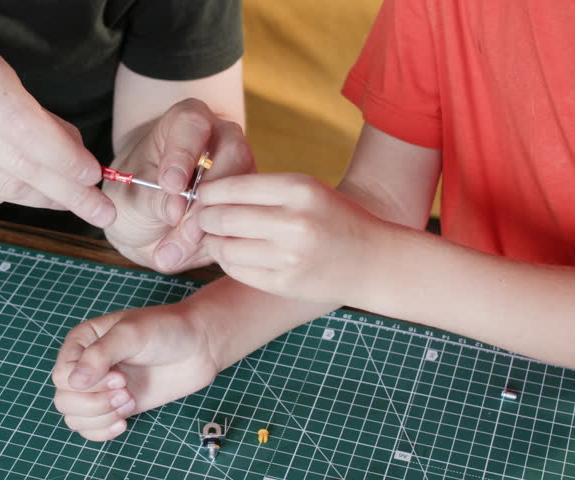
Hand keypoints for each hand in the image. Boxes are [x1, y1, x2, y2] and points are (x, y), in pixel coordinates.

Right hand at [0, 47, 114, 226]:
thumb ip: (38, 119)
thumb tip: (81, 160)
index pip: (25, 125)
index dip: (63, 156)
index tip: (92, 175)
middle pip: (18, 163)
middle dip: (68, 191)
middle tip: (101, 210)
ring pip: (3, 188)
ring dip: (43, 198)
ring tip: (67, 199)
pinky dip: (9, 197)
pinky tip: (19, 189)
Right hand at [51, 303, 218, 440]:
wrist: (198, 346)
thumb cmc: (166, 329)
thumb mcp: (131, 333)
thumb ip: (100, 354)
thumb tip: (74, 382)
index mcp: (83, 341)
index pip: (62, 375)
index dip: (88, 383)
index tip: (120, 376)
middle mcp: (87, 365)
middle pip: (65, 399)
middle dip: (95, 402)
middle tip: (127, 390)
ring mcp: (100, 388)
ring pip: (75, 417)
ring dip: (101, 417)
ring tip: (130, 401)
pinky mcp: (115, 405)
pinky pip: (91, 428)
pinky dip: (102, 431)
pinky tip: (123, 422)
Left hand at [103, 99, 253, 272]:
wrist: (145, 224)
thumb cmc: (135, 195)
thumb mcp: (129, 195)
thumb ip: (150, 197)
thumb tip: (175, 209)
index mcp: (187, 123)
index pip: (193, 123)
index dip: (184, 152)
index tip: (170, 184)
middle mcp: (222, 141)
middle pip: (232, 154)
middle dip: (204, 195)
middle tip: (176, 222)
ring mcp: (241, 174)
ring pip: (243, 192)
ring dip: (210, 224)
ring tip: (174, 248)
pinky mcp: (249, 206)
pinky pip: (245, 223)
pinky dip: (218, 243)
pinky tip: (190, 255)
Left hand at [195, 173, 382, 303]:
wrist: (374, 261)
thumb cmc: (333, 218)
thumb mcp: (306, 190)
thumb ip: (261, 190)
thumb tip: (207, 195)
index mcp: (299, 189)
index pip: (232, 187)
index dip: (207, 193)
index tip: (200, 196)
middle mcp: (294, 222)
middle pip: (223, 218)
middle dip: (203, 218)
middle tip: (201, 218)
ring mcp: (289, 256)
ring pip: (224, 247)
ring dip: (212, 242)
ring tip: (216, 236)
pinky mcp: (284, 283)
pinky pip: (236, 270)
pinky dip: (227, 261)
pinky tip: (232, 254)